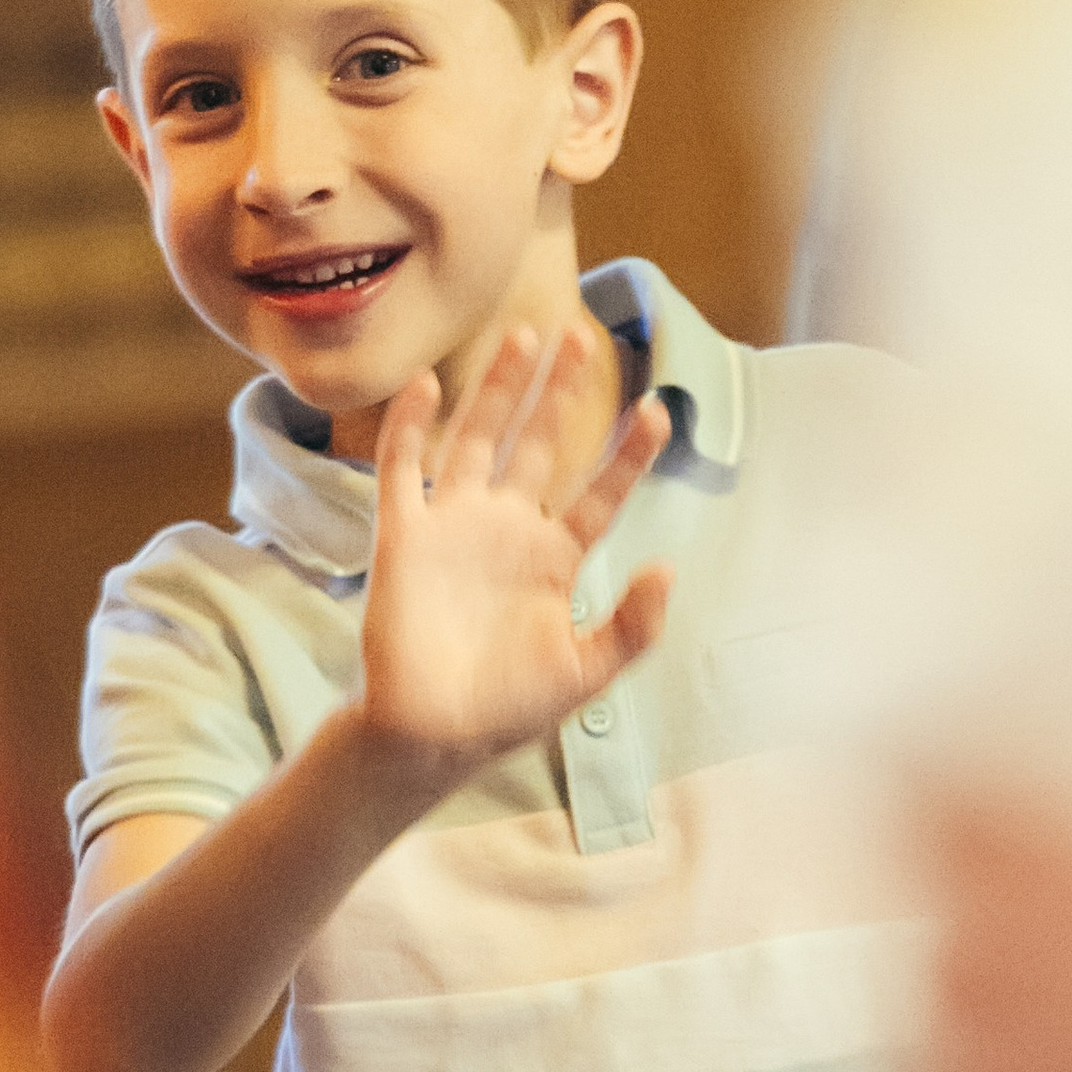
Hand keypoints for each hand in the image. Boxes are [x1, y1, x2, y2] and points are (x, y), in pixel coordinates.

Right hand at [359, 326, 673, 776]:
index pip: (599, 493)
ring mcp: (454, 525)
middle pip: (539, 444)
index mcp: (554, 558)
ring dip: (498, 388)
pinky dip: (410, 425)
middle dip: (560, 393)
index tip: (657, 412)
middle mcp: (506, 529)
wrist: (431, 734)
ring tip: (524, 336)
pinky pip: (404, 468)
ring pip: (479, 439)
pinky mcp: (404, 535)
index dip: (628, 455)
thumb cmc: (508, 708)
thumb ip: (633, 625)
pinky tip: (427, 384)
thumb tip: (668, 567)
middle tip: (582, 337)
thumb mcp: (587, 671)